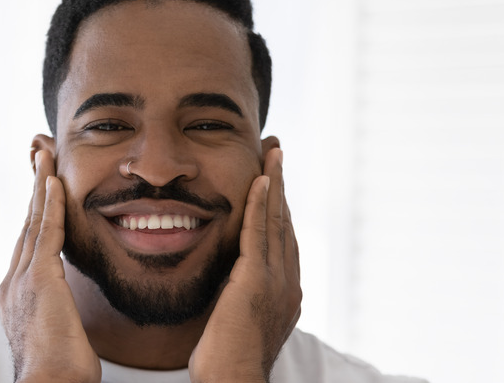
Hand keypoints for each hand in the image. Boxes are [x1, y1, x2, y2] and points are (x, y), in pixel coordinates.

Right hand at [0, 150, 100, 382]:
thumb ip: (59, 313)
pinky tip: (55, 181)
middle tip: (39, 158)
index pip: (29, 243)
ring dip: (41, 185)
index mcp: (18, 294)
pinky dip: (51, 203)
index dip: (36, 214)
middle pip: (27, 224)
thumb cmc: (60, 369)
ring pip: (34, 220)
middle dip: (34, 190)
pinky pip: (47, 230)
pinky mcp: (39, 278)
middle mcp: (14, 281)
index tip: (42, 190)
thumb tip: (68, 315)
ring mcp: (23, 278)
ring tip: (45, 156)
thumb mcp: (58, 333)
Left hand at [188, 147, 301, 382]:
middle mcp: (287, 282)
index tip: (273, 179)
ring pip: (277, 221)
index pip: (282, 238)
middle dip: (281, 185)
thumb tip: (226, 283)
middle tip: (277, 152)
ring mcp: (276, 281)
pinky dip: (262, 204)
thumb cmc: (226, 361)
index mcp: (284, 291)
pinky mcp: (256, 281)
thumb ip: (236, 295)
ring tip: (273, 152)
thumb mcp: (235, 320)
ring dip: (275, 183)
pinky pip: (260, 234)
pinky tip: (261, 180)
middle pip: (285, 222)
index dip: (279, 206)